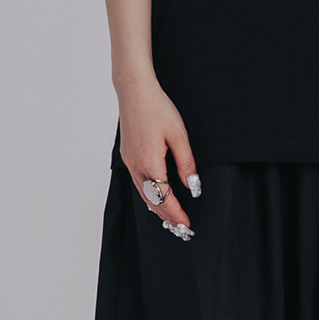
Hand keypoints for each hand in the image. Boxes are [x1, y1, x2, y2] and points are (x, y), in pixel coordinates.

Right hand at [116, 73, 201, 239]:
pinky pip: (138, 182)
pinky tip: (157, 196)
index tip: (186, 224)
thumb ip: (186, 163)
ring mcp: (128, 161)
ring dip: (156, 207)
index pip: (164, 197)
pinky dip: (148, 194)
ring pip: (143, 193)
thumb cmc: (158, 108)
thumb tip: (192, 186)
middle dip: (166, 216)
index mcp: (149, 162)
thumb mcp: (178, 135)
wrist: (134, 90)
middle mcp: (135, 165)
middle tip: (181, 229)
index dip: (176, 213)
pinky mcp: (126, 155)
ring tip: (170, 219)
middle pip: (151, 200)